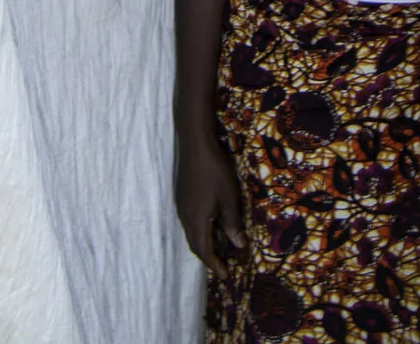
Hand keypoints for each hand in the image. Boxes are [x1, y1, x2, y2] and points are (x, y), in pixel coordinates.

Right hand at [175, 126, 246, 273]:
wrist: (194, 144)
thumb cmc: (214, 170)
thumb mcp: (228, 198)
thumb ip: (231, 223)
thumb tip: (238, 246)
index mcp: (196, 221)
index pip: (204, 251)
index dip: (215, 265)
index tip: (226, 276)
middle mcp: (185, 218)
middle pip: (196, 245)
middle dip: (210, 258)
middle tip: (224, 267)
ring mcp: (182, 207)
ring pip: (193, 233)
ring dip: (206, 243)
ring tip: (222, 248)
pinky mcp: (182, 197)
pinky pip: (191, 222)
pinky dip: (202, 231)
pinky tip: (214, 225)